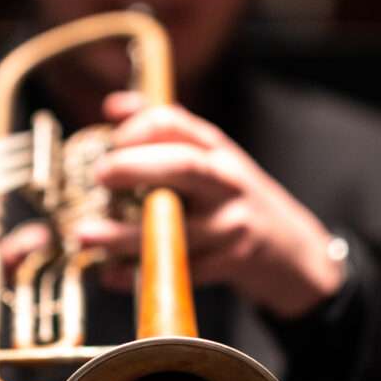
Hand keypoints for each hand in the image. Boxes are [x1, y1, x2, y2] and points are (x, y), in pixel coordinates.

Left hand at [75, 93, 343, 318]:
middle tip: (99, 174)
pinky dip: (141, 273)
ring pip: (175, 226)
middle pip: (182, 165)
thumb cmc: (237, 201)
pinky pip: (179, 269)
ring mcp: (231, 223)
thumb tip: (113, 106)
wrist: (295, 253)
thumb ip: (165, 132)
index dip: (136, 128)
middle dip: (135, 167)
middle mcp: (227, 181)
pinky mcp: (231, 263)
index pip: (174, 124)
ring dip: (125, 234)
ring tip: (85, 235)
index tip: (109, 140)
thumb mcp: (211, 159)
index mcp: (217, 149)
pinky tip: (111, 274)